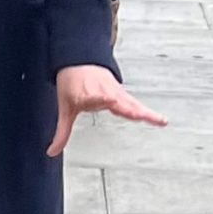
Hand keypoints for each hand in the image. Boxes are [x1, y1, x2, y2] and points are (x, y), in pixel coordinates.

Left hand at [48, 64, 166, 156]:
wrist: (79, 61)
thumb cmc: (72, 83)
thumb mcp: (64, 108)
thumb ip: (62, 132)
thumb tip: (52, 152)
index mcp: (87, 93)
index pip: (95, 96)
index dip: (101, 97)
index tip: (109, 99)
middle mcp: (103, 92)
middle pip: (118, 100)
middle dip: (128, 107)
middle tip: (138, 115)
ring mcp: (115, 91)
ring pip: (130, 102)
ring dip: (144, 111)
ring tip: (159, 120)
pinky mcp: (122, 93)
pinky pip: (135, 104)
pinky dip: (146, 111)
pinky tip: (160, 119)